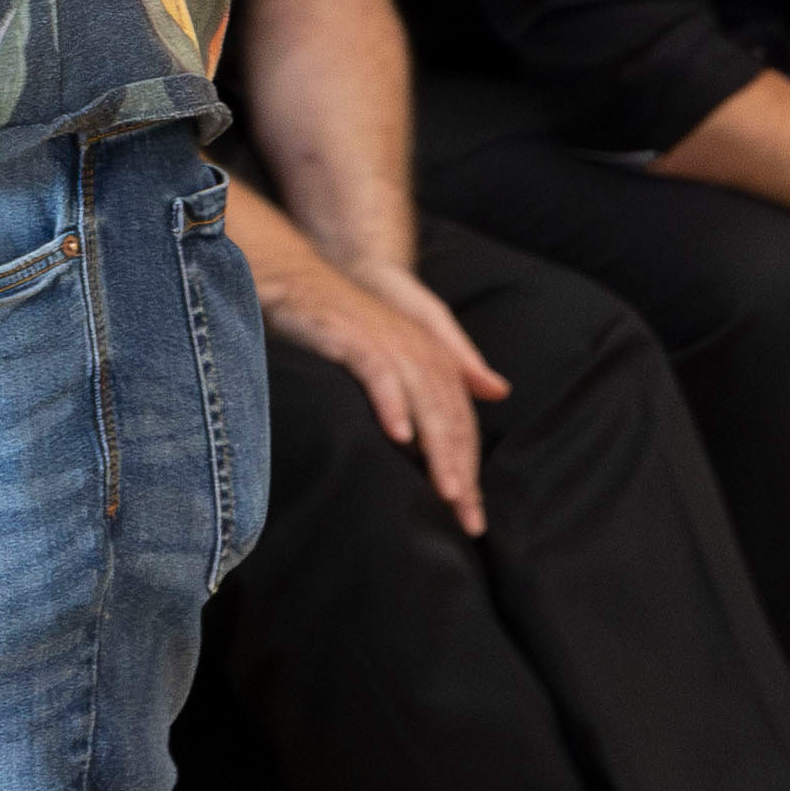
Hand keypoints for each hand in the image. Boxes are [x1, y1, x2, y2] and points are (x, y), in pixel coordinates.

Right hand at [268, 249, 510, 536]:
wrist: (291, 271)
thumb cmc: (341, 315)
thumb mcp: (399, 343)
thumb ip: (449, 364)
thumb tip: (498, 390)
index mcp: (432, 358)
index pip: (460, 423)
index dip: (469, 469)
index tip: (471, 516)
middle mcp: (418, 351)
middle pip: (451, 418)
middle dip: (463, 471)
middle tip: (468, 518)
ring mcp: (386, 343)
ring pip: (425, 403)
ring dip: (438, 450)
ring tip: (447, 492)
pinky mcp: (351, 337)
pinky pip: (379, 374)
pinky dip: (391, 403)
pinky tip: (397, 435)